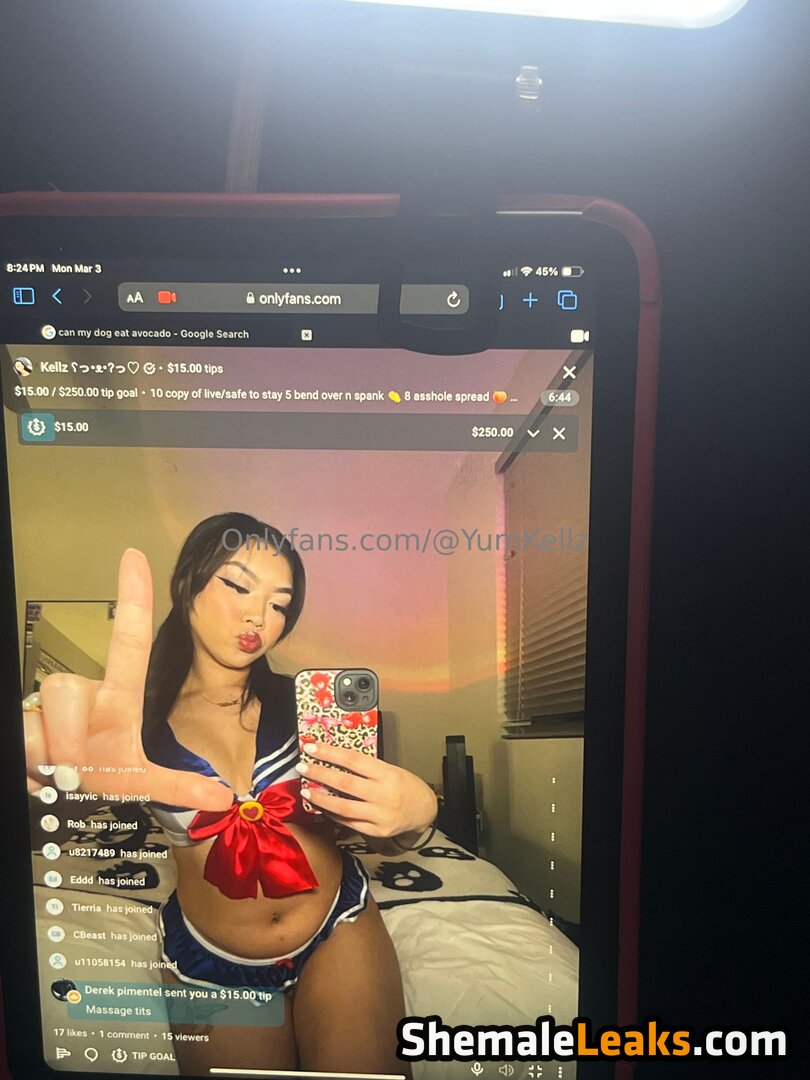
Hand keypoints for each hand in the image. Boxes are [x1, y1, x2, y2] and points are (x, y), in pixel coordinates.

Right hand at [24, 549, 232, 812]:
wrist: (54, 793)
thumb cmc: (98, 773)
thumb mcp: (136, 781)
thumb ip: (176, 787)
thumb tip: (222, 799)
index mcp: (116, 698)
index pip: (129, 641)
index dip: (133, 598)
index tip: (134, 556)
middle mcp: (80, 692)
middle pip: (65, 690)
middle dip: (66, 738)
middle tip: (73, 769)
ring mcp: (47, 704)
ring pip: (45, 721)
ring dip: (52, 759)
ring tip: (58, 774)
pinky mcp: (23, 720)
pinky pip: (26, 742)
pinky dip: (33, 770)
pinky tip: (35, 773)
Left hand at [296, 742, 436, 839]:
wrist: (425, 811)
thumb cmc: (407, 785)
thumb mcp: (391, 769)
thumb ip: (366, 768)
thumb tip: (335, 761)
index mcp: (387, 774)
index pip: (353, 760)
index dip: (330, 753)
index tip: (311, 748)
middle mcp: (384, 795)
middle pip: (345, 783)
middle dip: (320, 774)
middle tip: (302, 767)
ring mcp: (380, 816)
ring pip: (343, 807)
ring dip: (321, 798)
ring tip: (306, 790)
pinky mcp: (377, 832)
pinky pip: (349, 823)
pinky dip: (333, 815)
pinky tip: (322, 808)